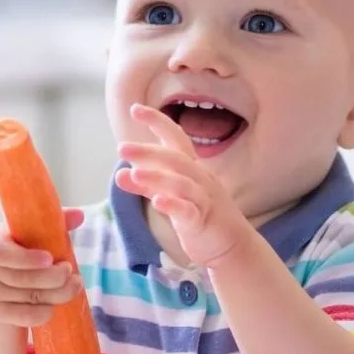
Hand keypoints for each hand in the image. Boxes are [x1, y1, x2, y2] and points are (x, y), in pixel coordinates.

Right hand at [0, 209, 84, 326]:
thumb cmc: (16, 249)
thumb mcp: (27, 233)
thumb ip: (52, 222)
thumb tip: (79, 215)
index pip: (1, 252)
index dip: (26, 258)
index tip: (50, 258)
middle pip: (20, 279)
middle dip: (52, 277)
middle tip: (70, 271)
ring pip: (27, 298)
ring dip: (57, 294)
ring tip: (74, 285)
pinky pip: (24, 316)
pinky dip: (44, 312)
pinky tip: (55, 304)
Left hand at [115, 103, 249, 267]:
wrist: (232, 246)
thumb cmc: (200, 217)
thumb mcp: (171, 197)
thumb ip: (147, 186)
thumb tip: (121, 173)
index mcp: (192, 168)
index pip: (176, 138)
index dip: (157, 121)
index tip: (135, 108)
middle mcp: (200, 178)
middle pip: (175, 158)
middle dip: (148, 151)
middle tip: (121, 148)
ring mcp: (203, 199)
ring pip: (181, 183)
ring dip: (156, 178)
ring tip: (133, 175)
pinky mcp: (203, 221)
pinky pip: (188, 210)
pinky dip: (173, 204)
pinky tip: (157, 202)